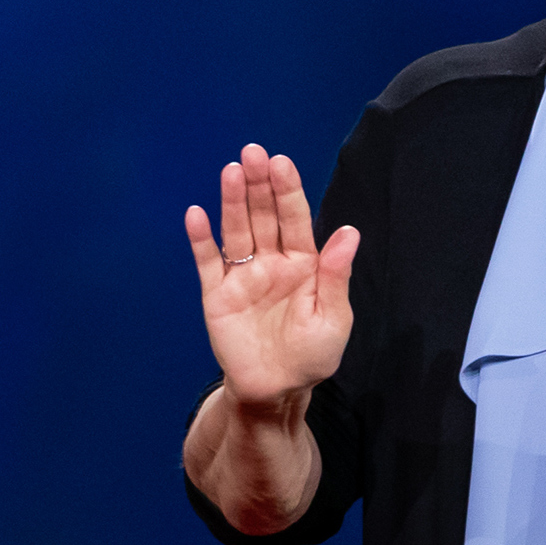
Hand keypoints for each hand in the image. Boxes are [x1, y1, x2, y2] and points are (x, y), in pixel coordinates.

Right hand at [184, 143, 358, 409]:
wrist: (275, 391)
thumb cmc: (311, 356)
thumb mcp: (332, 319)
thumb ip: (335, 276)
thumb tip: (349, 233)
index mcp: (304, 265)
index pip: (295, 219)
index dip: (287, 191)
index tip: (281, 162)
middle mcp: (272, 263)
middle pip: (263, 216)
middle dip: (259, 185)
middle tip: (252, 153)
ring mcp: (243, 276)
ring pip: (236, 231)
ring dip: (232, 201)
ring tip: (230, 171)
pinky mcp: (217, 295)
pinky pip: (207, 262)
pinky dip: (201, 239)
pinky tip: (196, 214)